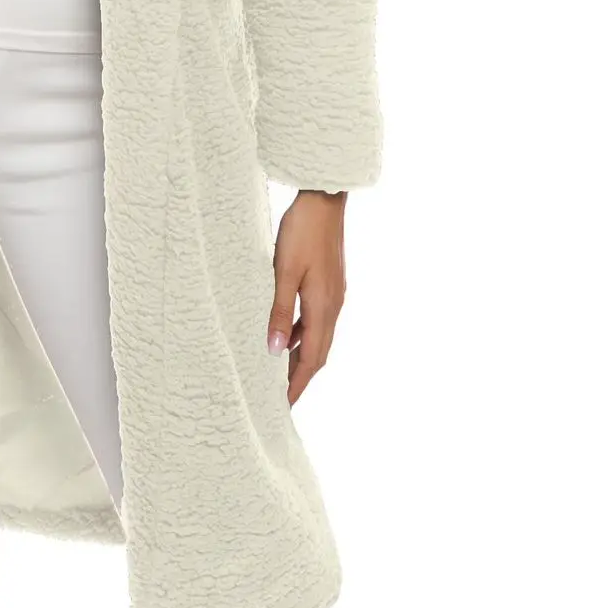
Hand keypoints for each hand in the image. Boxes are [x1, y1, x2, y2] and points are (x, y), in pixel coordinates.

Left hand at [267, 189, 347, 404]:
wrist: (324, 200)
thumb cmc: (302, 231)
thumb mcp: (284, 272)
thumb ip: (279, 312)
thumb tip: (274, 351)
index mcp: (324, 308)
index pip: (311, 359)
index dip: (297, 385)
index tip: (283, 407)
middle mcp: (334, 307)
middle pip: (318, 353)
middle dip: (299, 377)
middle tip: (279, 398)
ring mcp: (333, 295)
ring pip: (316, 337)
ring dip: (300, 356)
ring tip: (278, 372)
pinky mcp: (329, 284)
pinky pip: (315, 320)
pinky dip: (301, 334)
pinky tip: (285, 334)